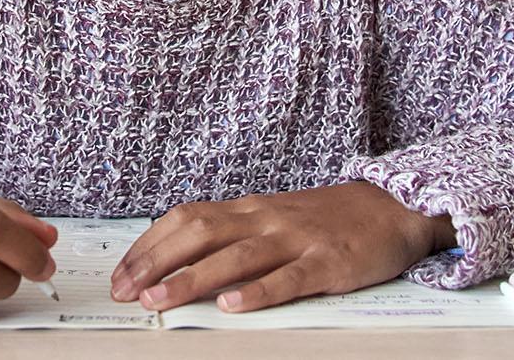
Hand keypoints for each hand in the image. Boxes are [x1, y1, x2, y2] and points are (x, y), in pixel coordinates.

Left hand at [109, 181, 454, 313]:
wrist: (392, 207)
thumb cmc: (327, 219)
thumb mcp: (273, 217)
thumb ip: (232, 234)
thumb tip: (179, 258)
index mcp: (248, 209)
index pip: (186, 218)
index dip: (149, 245)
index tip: (121, 273)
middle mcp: (265, 219)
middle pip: (199, 232)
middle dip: (156, 262)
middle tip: (125, 290)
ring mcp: (296, 239)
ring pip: (235, 256)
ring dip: (192, 278)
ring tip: (160, 300)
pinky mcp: (328, 262)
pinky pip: (289, 277)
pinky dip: (259, 291)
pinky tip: (235, 306)